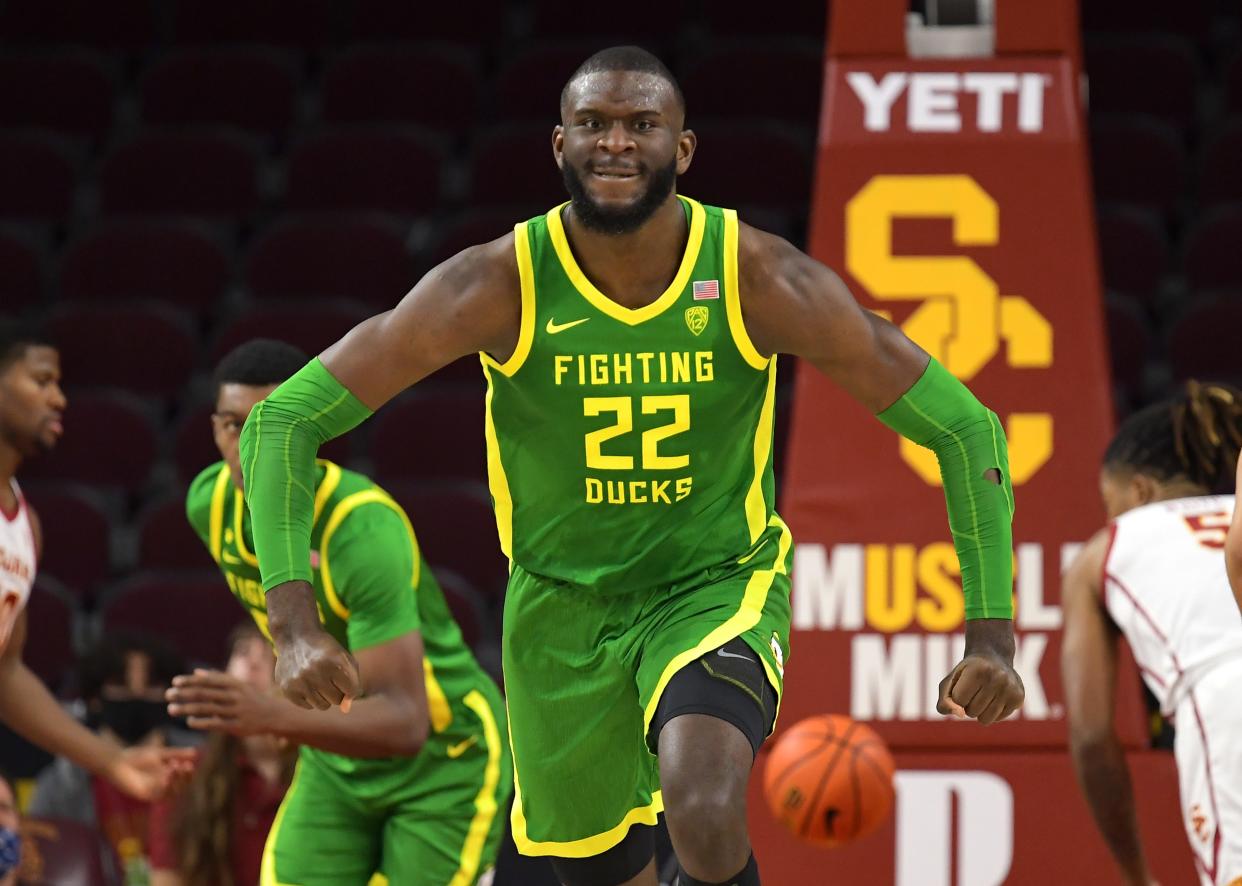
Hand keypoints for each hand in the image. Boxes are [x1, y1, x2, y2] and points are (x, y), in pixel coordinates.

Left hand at [102, 745, 196, 801]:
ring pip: (172, 792)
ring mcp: (154, 792)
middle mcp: (162, 786)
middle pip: (180, 787)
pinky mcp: (145, 796)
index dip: (188, 773)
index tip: (190, 763)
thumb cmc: (137, 757)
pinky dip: (165, 787)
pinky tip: (166, 777)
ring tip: (174, 766)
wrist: (118, 762)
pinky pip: (159, 795)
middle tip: (186, 766)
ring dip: (176, 780)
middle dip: (185, 777)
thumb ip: (176, 753)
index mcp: (167, 776)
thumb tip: (195, 752)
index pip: (183, 778)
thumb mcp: (160, 754)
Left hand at [167, 669, 279, 735]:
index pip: (209, 680)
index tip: (175, 681)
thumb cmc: (252, 698)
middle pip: (205, 693)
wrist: (274, 715)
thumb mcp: (238, 685)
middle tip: (168, 695)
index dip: (191, 680)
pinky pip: (216, 724)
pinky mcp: (237, 726)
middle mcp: (236, 696)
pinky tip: (189, 722)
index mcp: (235, 683)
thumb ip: (217, 679)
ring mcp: (237, 711)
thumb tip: (196, 672)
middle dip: (184, 694)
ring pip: (207, 709)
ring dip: (187, 709)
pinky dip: (201, 722)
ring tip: (171, 709)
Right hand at [266, 581, 361, 710]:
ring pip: (322, 706)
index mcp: (334, 662)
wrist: (296, 637)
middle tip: (329, 676)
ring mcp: (299, 682)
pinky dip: (310, 697)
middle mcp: (315, 672)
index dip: (350, 685)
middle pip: (337, 700)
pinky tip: (306, 682)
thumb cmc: (326, 652)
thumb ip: (353, 684)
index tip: (344, 677)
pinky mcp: (287, 689)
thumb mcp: (345, 660)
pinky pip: (308, 706)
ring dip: (324, 696)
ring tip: (318, 679)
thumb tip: (346, 710)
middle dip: (336, 690)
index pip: (352, 691)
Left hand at [937, 618, 1024, 724]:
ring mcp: (1010, 688)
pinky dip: (992, 712)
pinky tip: (995, 696)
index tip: (964, 683)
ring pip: (985, 720)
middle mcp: (997, 677)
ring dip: (979, 712)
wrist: (993, 658)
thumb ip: (944, 702)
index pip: (959, 701)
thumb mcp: (949, 683)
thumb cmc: (966, 673)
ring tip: (983, 694)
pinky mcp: (1019, 698)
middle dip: (968, 704)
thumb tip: (960, 715)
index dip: (957, 696)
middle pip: (971, 712)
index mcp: (977, 670)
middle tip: (975, 689)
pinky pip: (997, 719)